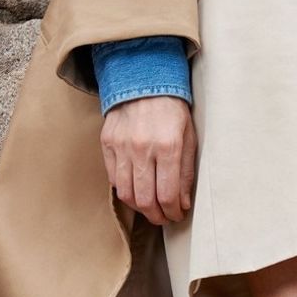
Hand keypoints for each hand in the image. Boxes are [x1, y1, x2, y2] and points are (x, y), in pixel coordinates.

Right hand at [100, 96, 195, 224]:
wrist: (144, 79)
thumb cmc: (173, 110)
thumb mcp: (189, 137)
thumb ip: (186, 172)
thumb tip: (181, 203)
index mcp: (168, 146)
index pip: (167, 195)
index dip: (172, 213)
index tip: (176, 216)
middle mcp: (142, 149)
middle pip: (145, 200)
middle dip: (156, 216)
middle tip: (163, 218)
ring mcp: (122, 147)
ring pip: (126, 194)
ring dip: (139, 208)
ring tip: (150, 208)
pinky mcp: (107, 143)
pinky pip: (113, 179)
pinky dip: (125, 191)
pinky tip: (136, 190)